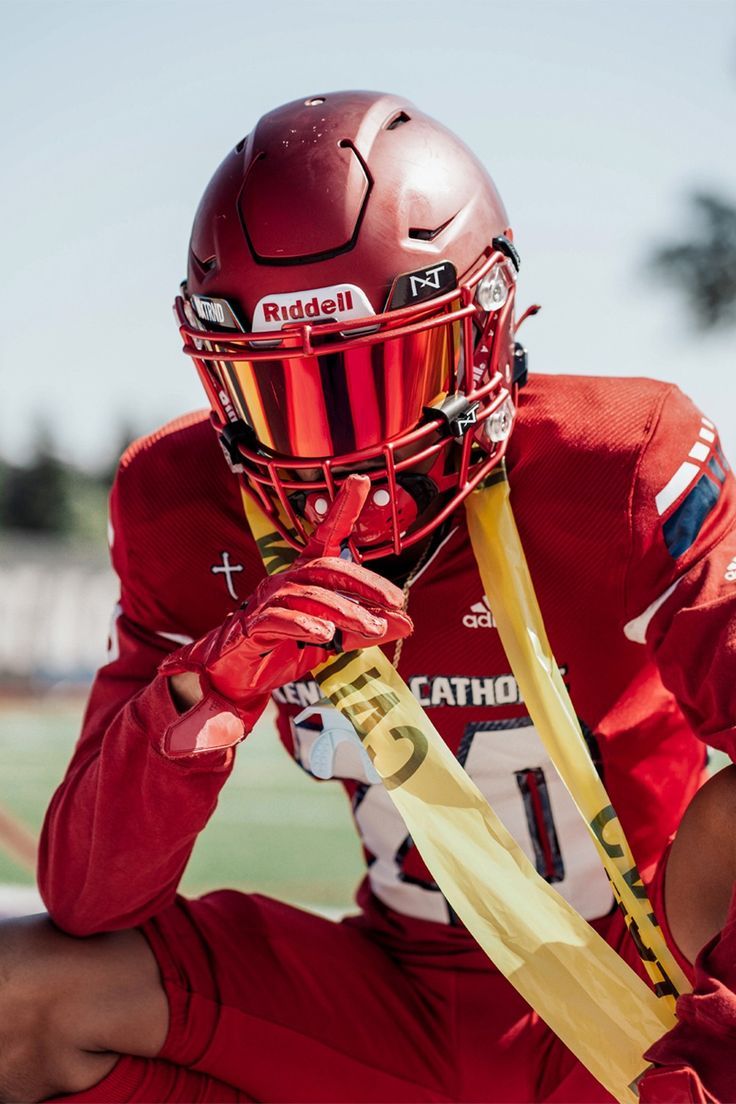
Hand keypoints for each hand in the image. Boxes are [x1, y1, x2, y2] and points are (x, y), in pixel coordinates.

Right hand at [159, 475, 412, 755]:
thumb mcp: (333, 641)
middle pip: (327, 569)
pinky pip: (278, 620)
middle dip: (365, 583)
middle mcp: (284, 581)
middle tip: (396, 602)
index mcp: (303, 578)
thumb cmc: (282, 652)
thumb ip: (366, 630)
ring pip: (309, 596)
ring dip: (344, 611)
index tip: (360, 480)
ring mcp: (265, 602)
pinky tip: (326, 634)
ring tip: (371, 627)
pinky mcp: (250, 628)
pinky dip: (303, 624)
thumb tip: (407, 623)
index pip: (326, 538)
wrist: (236, 682)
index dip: (342, 509)